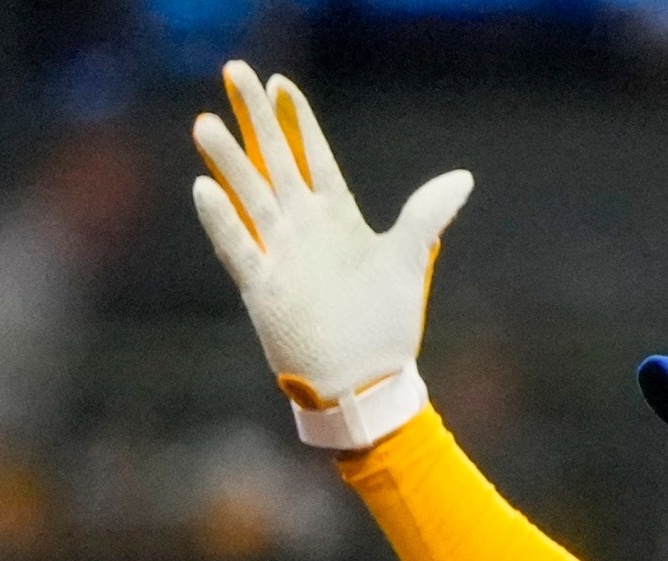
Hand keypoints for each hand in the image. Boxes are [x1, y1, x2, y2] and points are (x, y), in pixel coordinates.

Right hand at [191, 60, 472, 447]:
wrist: (366, 381)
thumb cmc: (387, 325)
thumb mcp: (408, 262)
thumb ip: (426, 215)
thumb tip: (463, 177)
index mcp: (337, 219)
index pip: (312, 157)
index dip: (297, 121)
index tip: (280, 82)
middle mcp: (303, 230)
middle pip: (274, 163)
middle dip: (256, 120)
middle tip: (235, 72)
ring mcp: (280, 256)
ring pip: (249, 197)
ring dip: (229, 162)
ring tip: (206, 124)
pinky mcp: (262, 289)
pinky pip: (237, 248)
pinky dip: (222, 222)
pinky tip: (204, 189)